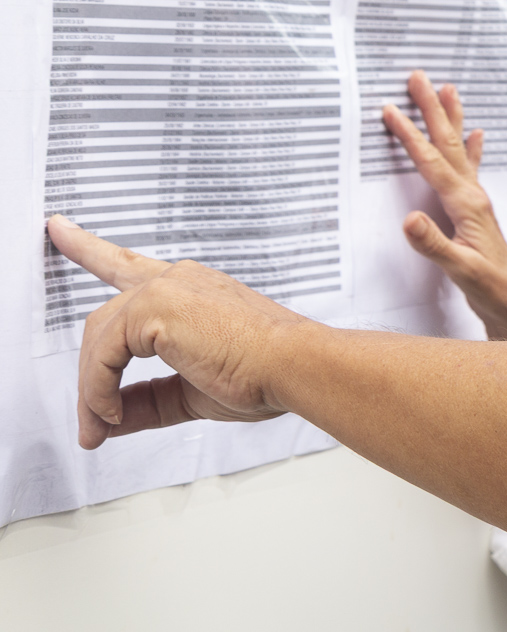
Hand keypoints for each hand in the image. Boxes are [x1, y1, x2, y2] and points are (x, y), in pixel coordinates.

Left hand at [47, 215, 308, 447]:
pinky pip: (101, 355)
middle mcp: (177, 280)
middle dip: (87, 374)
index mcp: (192, 291)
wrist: (294, 367)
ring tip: (101, 426)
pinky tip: (111, 413)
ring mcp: (165, 289)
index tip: (60, 230)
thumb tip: (109, 419)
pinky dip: (97, 391)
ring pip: (97, 339)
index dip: (89, 249)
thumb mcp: (192, 394)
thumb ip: (147, 401)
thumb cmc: (265, 374)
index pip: (128, 267)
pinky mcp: (156, 307)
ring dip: (91, 391)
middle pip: (103, 320)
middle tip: (91, 422)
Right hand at [383, 71, 506, 341]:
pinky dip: (471, 148)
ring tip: (447, 89)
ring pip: (458, 150)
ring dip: (450, 119)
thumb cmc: (489, 288)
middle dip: (432, 109)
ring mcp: (476, 202)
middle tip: (419, 76)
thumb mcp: (459, 270)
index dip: (410, 135)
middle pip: (448, 143)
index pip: (432, 162)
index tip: (391, 109)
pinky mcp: (476, 211)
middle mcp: (473, 196)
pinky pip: (470, 169)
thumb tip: (410, 220)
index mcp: (467, 204)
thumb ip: (434, 245)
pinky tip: (476, 135)